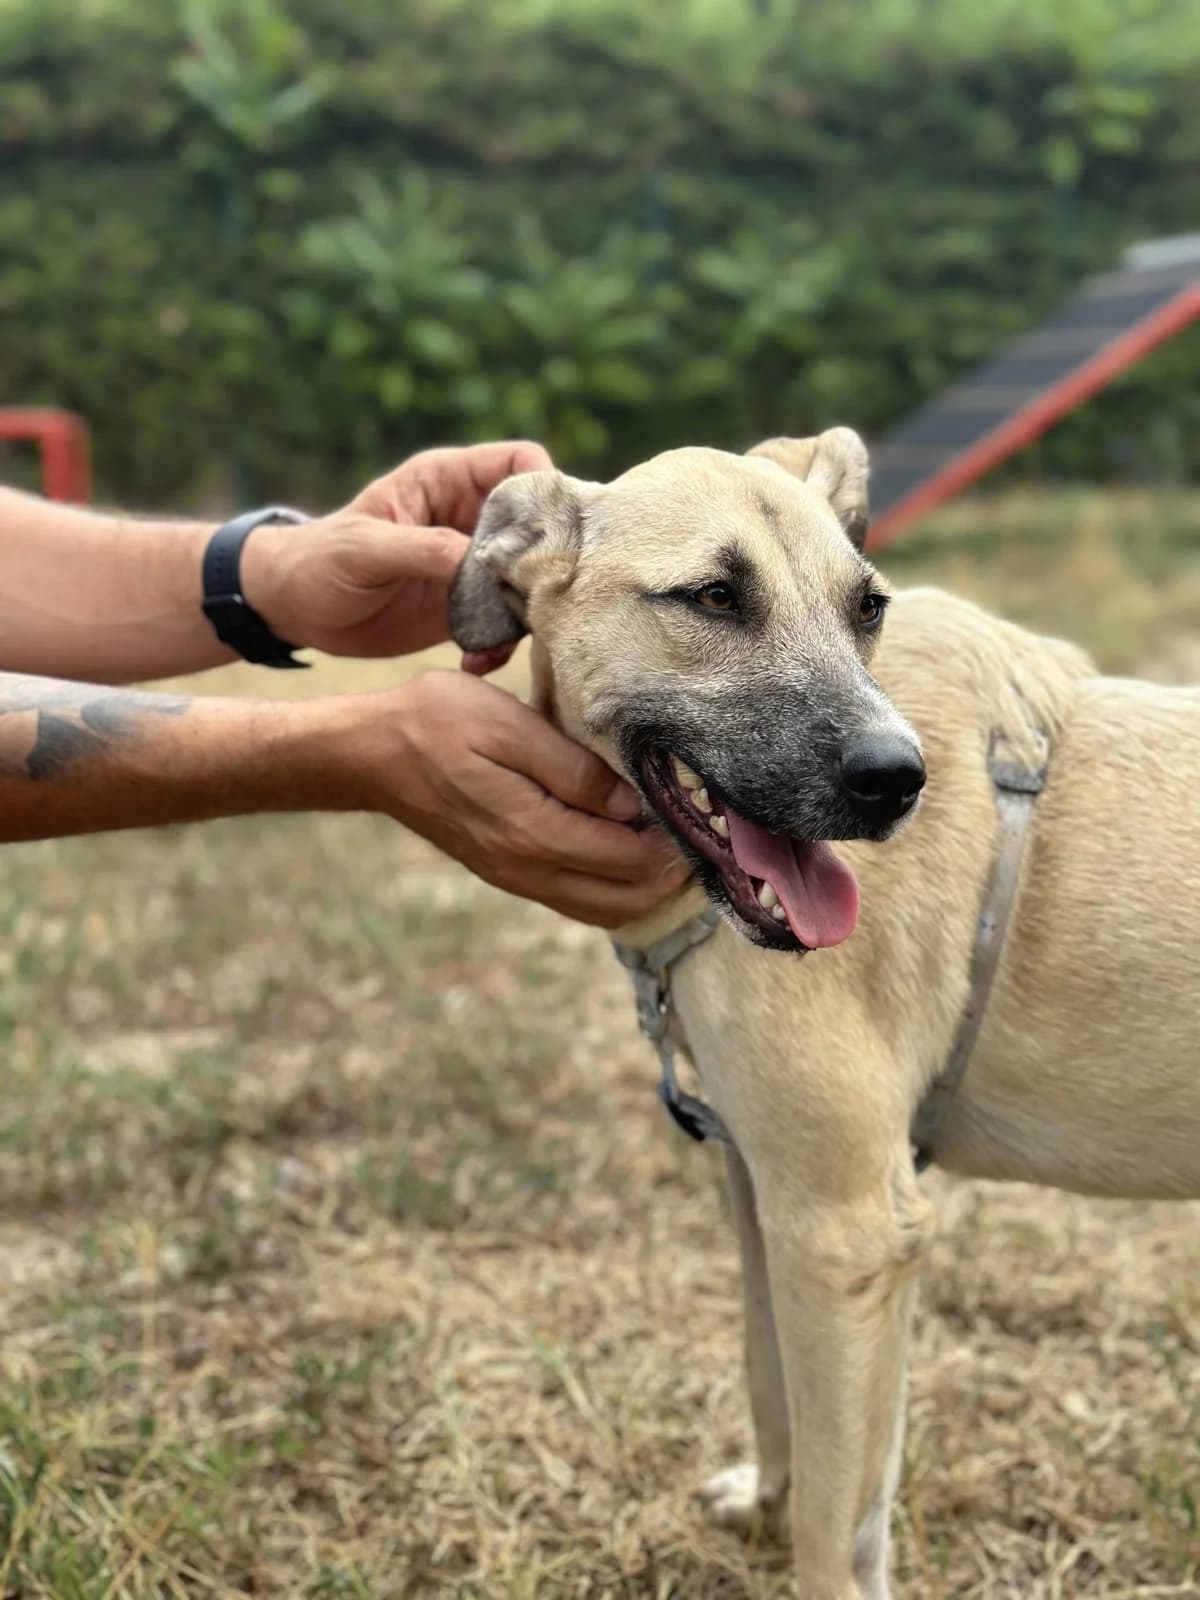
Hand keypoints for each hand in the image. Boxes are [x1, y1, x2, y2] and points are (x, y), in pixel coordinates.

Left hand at [241, 441, 551, 657]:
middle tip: (530, 600)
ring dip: (524, 613)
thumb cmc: (319, 560)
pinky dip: (500, 645)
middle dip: (543, 562)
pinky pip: (506, 622)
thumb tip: (480, 561)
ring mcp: (473, 566)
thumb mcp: (364, 547)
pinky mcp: (468, 608)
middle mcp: (470, 519)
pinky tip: (475, 662)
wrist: (295, 609)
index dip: (540, 490)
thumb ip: (422, 548)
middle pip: (538, 526)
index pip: (520, 463)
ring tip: (499, 641)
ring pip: (529, 579)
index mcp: (448, 481)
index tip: (538, 534)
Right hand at [357, 672, 689, 926]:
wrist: (372, 754)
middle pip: (624, 898)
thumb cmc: (437, 724)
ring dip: (643, 886)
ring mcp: (515, 877)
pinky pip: (575, 898)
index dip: (675, 843)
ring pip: (601, 907)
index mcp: (533, 832)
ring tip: (671, 842)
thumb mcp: (508, 727)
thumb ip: (573, 769)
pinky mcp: (507, 872)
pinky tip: (626, 850)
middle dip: (670, 873)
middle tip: (699, 831)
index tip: (703, 812)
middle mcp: (527, 868)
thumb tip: (630, 804)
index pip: (629, 860)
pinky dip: (611, 887)